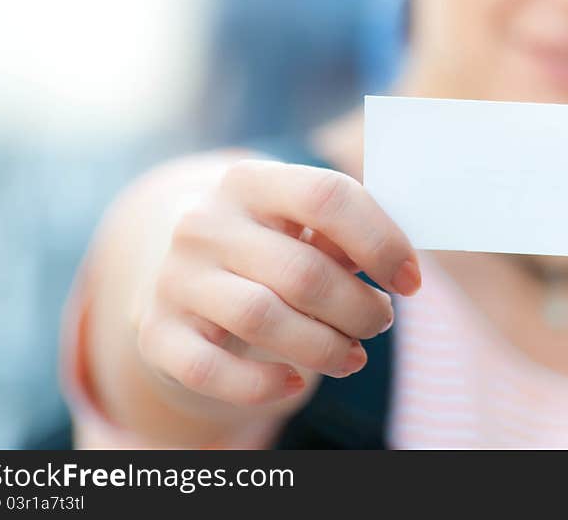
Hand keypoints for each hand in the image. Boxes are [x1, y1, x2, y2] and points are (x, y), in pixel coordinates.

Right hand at [135, 158, 421, 408]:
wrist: (177, 271)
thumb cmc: (267, 246)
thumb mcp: (298, 224)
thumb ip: (343, 234)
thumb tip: (400, 266)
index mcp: (251, 181)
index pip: (327, 197)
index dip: (382, 242)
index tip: (411, 282)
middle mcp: (205, 223)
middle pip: (303, 272)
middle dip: (360, 309)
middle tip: (381, 322)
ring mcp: (174, 278)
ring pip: (264, 320)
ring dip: (325, 347)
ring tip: (353, 355)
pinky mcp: (156, 332)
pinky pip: (211, 370)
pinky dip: (261, 385)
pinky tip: (295, 383)